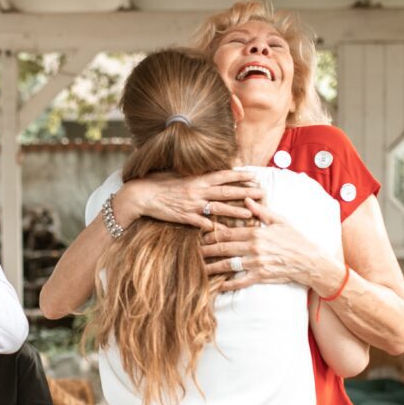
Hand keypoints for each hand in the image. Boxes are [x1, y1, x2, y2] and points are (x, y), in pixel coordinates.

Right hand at [117, 170, 263, 231]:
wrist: (141, 195)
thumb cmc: (159, 182)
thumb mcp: (178, 174)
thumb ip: (195, 175)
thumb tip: (208, 172)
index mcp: (197, 178)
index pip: (222, 175)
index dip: (239, 175)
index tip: (253, 175)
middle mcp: (197, 190)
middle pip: (226, 191)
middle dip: (245, 192)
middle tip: (261, 193)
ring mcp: (192, 205)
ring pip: (218, 208)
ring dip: (235, 211)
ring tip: (250, 213)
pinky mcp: (184, 217)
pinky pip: (201, 223)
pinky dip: (212, 227)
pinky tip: (223, 231)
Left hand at [201, 197, 325, 291]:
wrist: (309, 261)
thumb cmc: (295, 239)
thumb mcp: (280, 220)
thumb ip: (261, 211)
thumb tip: (246, 199)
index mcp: (256, 233)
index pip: (228, 232)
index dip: (212, 233)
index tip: (201, 235)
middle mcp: (253, 248)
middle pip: (223, 248)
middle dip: (207, 250)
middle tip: (194, 251)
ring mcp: (256, 264)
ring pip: (228, 265)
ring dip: (212, 267)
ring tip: (199, 268)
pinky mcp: (260, 277)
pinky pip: (240, 282)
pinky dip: (227, 284)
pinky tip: (217, 285)